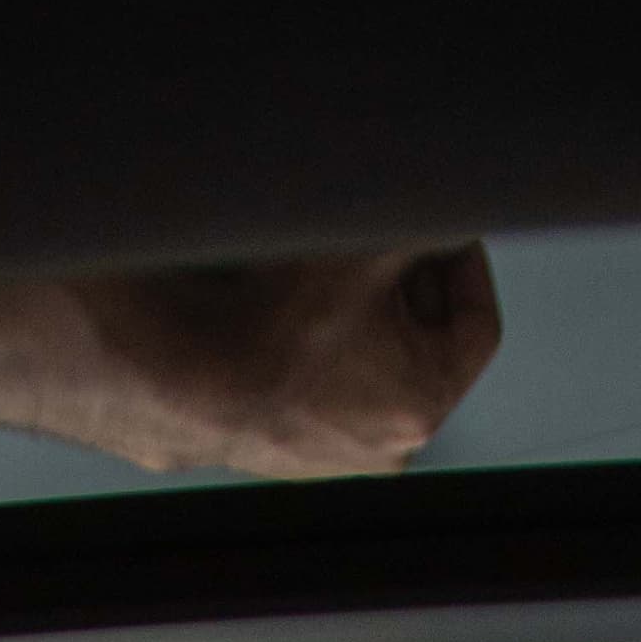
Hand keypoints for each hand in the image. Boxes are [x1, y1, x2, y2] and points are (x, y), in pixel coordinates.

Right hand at [0, 249, 500, 477]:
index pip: (477, 322)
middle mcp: (378, 445)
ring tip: (315, 264)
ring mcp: (323, 454)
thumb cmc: (262, 319)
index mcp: (420, 405)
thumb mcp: (362, 241)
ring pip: (361, 356)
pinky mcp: (272, 446)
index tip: (435, 222)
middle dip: (399, 282)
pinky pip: (308, 376)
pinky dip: (302, 336)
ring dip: (347, 305)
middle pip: (418, 340)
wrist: (163, 368)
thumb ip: (421, 216)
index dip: (461, 258)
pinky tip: (272, 300)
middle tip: (370, 236)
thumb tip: (450, 187)